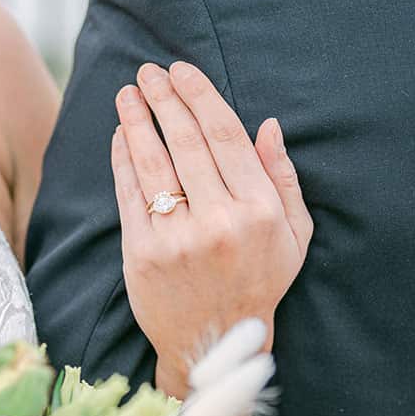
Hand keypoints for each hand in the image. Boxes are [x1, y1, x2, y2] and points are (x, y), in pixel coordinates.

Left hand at [112, 60, 312, 396]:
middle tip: (149, 72)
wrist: (215, 344)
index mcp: (260, 212)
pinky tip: (120, 135)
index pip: (226, 137)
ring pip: (152, 163)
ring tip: (127, 93)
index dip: (200, 98)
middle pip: (186, 143)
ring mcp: (177, 240)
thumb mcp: (294, 235)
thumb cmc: (259, 281)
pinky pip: (130, 195)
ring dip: (136, 121)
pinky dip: (123, 160)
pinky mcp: (142, 255)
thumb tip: (269, 125)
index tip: (182, 72)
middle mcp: (220, 223)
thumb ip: (284, 179)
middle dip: (164, 99)